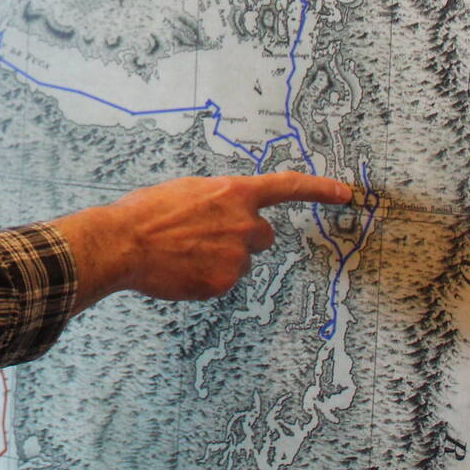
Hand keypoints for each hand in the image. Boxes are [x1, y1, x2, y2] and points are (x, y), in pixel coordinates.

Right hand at [54, 171, 353, 309]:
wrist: (123, 243)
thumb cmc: (145, 213)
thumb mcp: (186, 191)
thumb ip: (215, 200)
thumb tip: (220, 211)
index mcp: (234, 192)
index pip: (288, 187)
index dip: (319, 189)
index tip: (346, 193)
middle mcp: (244, 222)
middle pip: (263, 235)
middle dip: (243, 238)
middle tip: (207, 238)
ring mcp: (237, 255)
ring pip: (240, 261)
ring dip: (220, 259)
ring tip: (183, 253)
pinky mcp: (224, 282)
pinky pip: (223, 282)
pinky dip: (206, 279)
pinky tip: (181, 270)